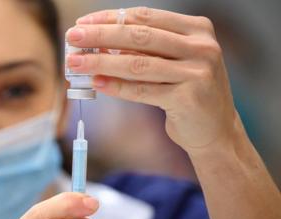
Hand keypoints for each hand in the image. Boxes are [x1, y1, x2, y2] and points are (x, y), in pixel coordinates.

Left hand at [66, 7, 237, 154]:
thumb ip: (144, 50)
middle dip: (100, 35)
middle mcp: (201, 47)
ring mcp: (198, 72)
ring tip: (76, 62)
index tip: (84, 22)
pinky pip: (142, 90)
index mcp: (197, 29)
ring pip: (138, 63)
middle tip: (72, 37)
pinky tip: (96, 83)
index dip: (111, 18)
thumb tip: (98, 43)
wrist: (216, 131)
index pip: (145, 17)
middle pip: (139, 36)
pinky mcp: (189, 98)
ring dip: (101, 62)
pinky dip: (117, 87)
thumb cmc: (187, 92)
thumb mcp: (172, 62)